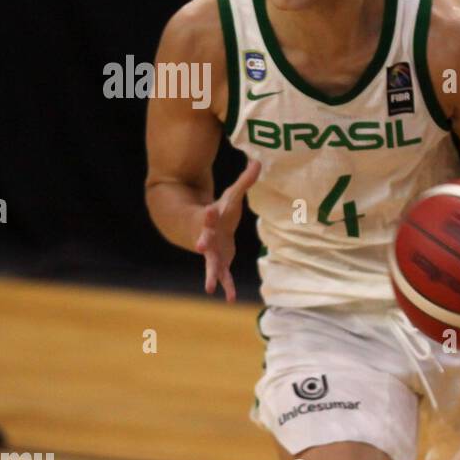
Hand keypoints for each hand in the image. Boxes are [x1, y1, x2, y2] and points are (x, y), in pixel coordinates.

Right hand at [194, 158, 260, 301]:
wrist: (206, 227)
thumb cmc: (222, 210)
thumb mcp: (233, 196)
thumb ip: (246, 180)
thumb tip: (259, 161)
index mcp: (211, 219)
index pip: (210, 215)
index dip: (210, 213)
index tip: (209, 209)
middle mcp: (208, 237)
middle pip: (205, 240)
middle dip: (203, 242)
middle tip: (199, 246)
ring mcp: (211, 252)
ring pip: (211, 264)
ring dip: (211, 274)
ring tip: (209, 287)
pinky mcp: (219, 263)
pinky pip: (223, 276)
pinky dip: (227, 286)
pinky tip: (231, 298)